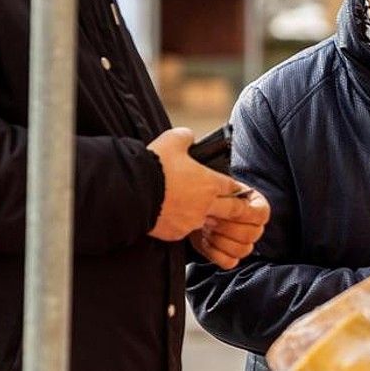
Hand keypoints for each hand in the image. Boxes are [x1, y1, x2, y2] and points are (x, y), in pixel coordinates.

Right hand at [148, 128, 269, 250]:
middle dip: (237, 210)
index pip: (233, 187)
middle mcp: (206, 205)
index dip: (236, 188)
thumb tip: (188, 136)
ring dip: (204, 216)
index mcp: (210, 183)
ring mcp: (191, 221)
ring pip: (205, 221)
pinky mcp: (175, 233)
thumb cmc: (153, 166)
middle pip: (233, 211)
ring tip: (191, 209)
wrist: (131, 192)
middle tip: (237, 210)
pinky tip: (170, 216)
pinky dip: (180, 224)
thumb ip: (185, 137)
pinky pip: (183, 230)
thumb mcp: (172, 141)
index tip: (237, 190)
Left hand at [189, 191, 270, 269]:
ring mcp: (242, 243)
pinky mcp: (229, 257)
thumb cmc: (203, 197)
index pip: (262, 215)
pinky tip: (205, 241)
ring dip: (220, 240)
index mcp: (255, 205)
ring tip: (206, 228)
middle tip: (211, 217)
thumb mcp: (215, 190)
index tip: (227, 210)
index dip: (246, 214)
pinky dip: (215, 254)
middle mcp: (253, 225)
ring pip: (242, 250)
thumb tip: (235, 208)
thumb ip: (228, 199)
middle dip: (227, 227)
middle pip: (252, 234)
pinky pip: (229, 262)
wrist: (187, 208)